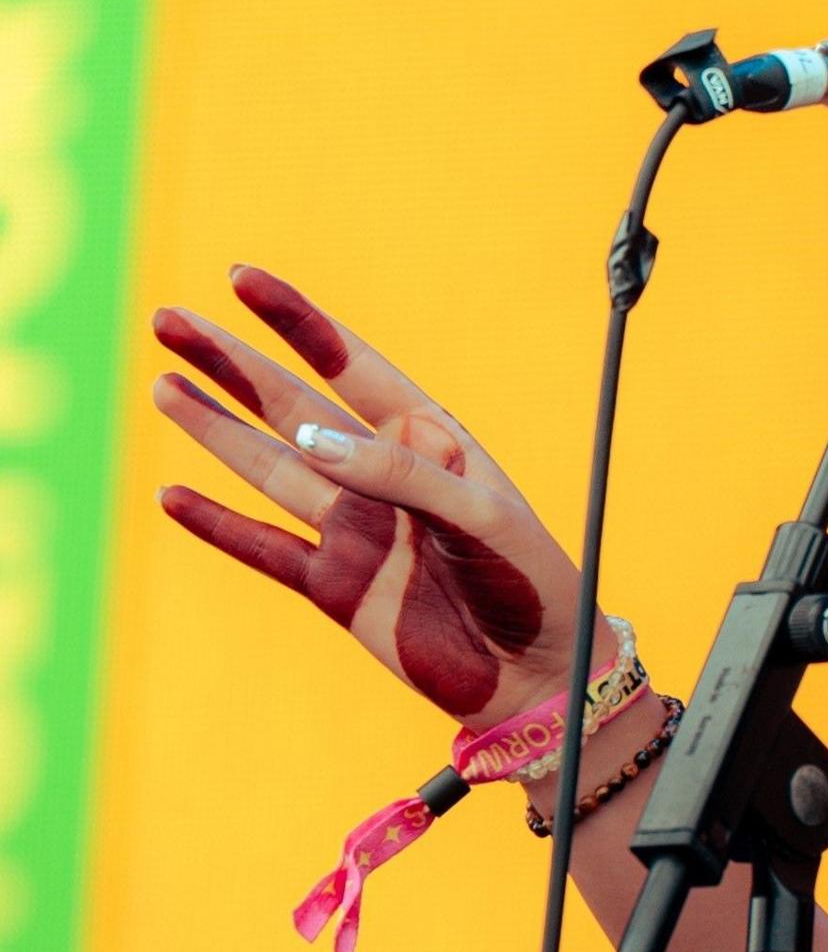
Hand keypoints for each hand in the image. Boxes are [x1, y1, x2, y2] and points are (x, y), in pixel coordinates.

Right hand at [149, 265, 599, 730]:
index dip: (298, 322)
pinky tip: (173, 496)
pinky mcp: (336, 586)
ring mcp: (355, 529)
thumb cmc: (529, 580)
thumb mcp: (480, 516)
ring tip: (165, 383)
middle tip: (168, 320)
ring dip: (215, 429)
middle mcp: (382, 475)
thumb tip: (311, 435)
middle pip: (292, 406)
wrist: (537, 674)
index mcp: (429, 440)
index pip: (352, 365)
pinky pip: (265, 548)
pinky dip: (219, 525)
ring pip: (269, 467)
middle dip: (233, 363)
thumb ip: (402, 475)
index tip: (241, 278)